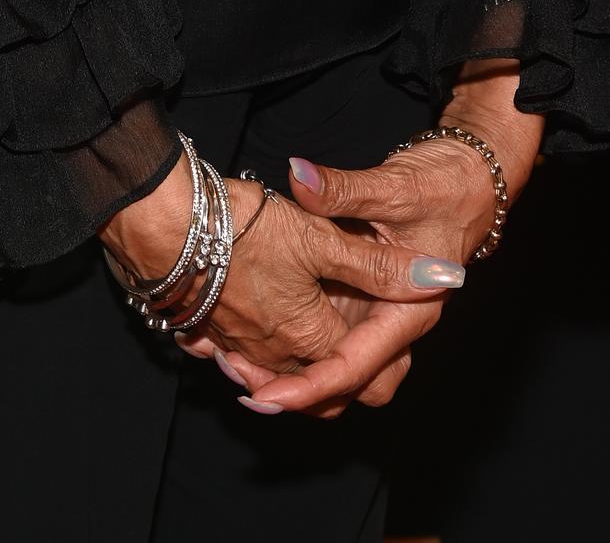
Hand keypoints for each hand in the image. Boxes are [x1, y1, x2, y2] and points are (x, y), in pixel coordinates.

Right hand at [101, 159, 467, 395]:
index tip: (389, 347)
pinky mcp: (201, 325)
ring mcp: (231, 342)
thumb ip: (379, 265)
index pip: (354, 370)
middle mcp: (269, 352)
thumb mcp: (321, 238)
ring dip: (289, 364)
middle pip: (311, 386)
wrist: (164, 223)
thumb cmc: (243, 230)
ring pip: (270, 370)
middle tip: (353, 351)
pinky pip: (229, 353)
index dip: (377, 358)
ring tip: (307, 335)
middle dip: (331, 380)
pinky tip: (251, 321)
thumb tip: (444, 278)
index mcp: (306, 336)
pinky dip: (246, 350)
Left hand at [227, 67, 543, 417]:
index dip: (310, 386)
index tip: (267, 396)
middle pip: (348, 385)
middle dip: (300, 390)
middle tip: (245, 380)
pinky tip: (255, 331)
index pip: (355, 366)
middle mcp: (393, 322)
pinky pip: (329, 336)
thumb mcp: (392, 186)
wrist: (467, 179)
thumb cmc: (442, 186)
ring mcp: (377, 314)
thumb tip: (298, 177)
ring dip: (293, 369)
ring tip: (238, 361)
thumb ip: (342, 189)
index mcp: (408, 311)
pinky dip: (296, 344)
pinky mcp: (363, 299)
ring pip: (337, 365)